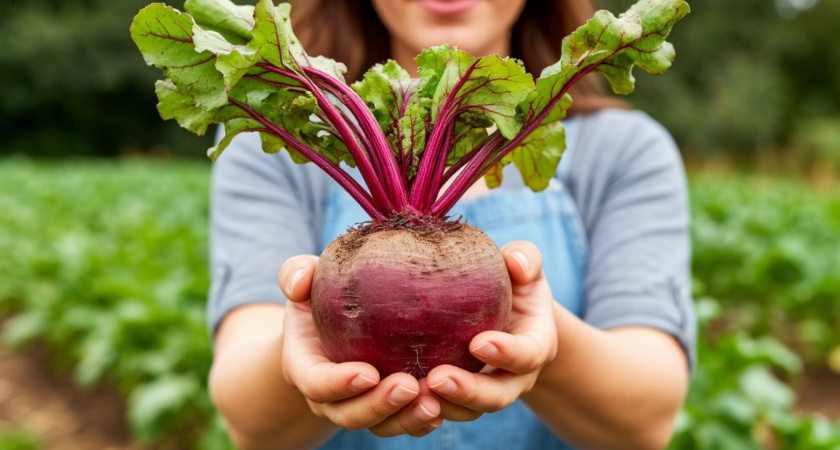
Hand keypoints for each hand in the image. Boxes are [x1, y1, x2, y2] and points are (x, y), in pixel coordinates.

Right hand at [278, 255, 443, 436]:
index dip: (339, 383)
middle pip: (349, 413)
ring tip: (433, 403)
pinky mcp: (384, 410)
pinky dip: (419, 423)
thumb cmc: (317, 297)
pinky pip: (400, 424)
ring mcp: (357, 406)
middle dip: (379, 405)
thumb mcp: (304, 281)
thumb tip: (297, 285)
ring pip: (378, 426)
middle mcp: (329, 396)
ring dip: (405, 419)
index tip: (368, 372)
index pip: (316, 383)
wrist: (328, 328)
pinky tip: (442, 409)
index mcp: (305, 365)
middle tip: (409, 385)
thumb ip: (296, 274)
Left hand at [426, 241, 557, 421]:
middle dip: (469, 392)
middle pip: (498, 395)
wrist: (509, 315)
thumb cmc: (516, 284)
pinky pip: (446, 411)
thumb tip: (514, 261)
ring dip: (443, 406)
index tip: (478, 343)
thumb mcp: (526, 267)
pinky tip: (400, 401)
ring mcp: (489, 390)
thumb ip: (525, 259)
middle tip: (437, 378)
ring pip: (469, 410)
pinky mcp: (462, 397)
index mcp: (536, 344)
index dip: (507, 353)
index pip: (528, 354)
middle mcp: (515, 376)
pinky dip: (426, 412)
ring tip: (413, 393)